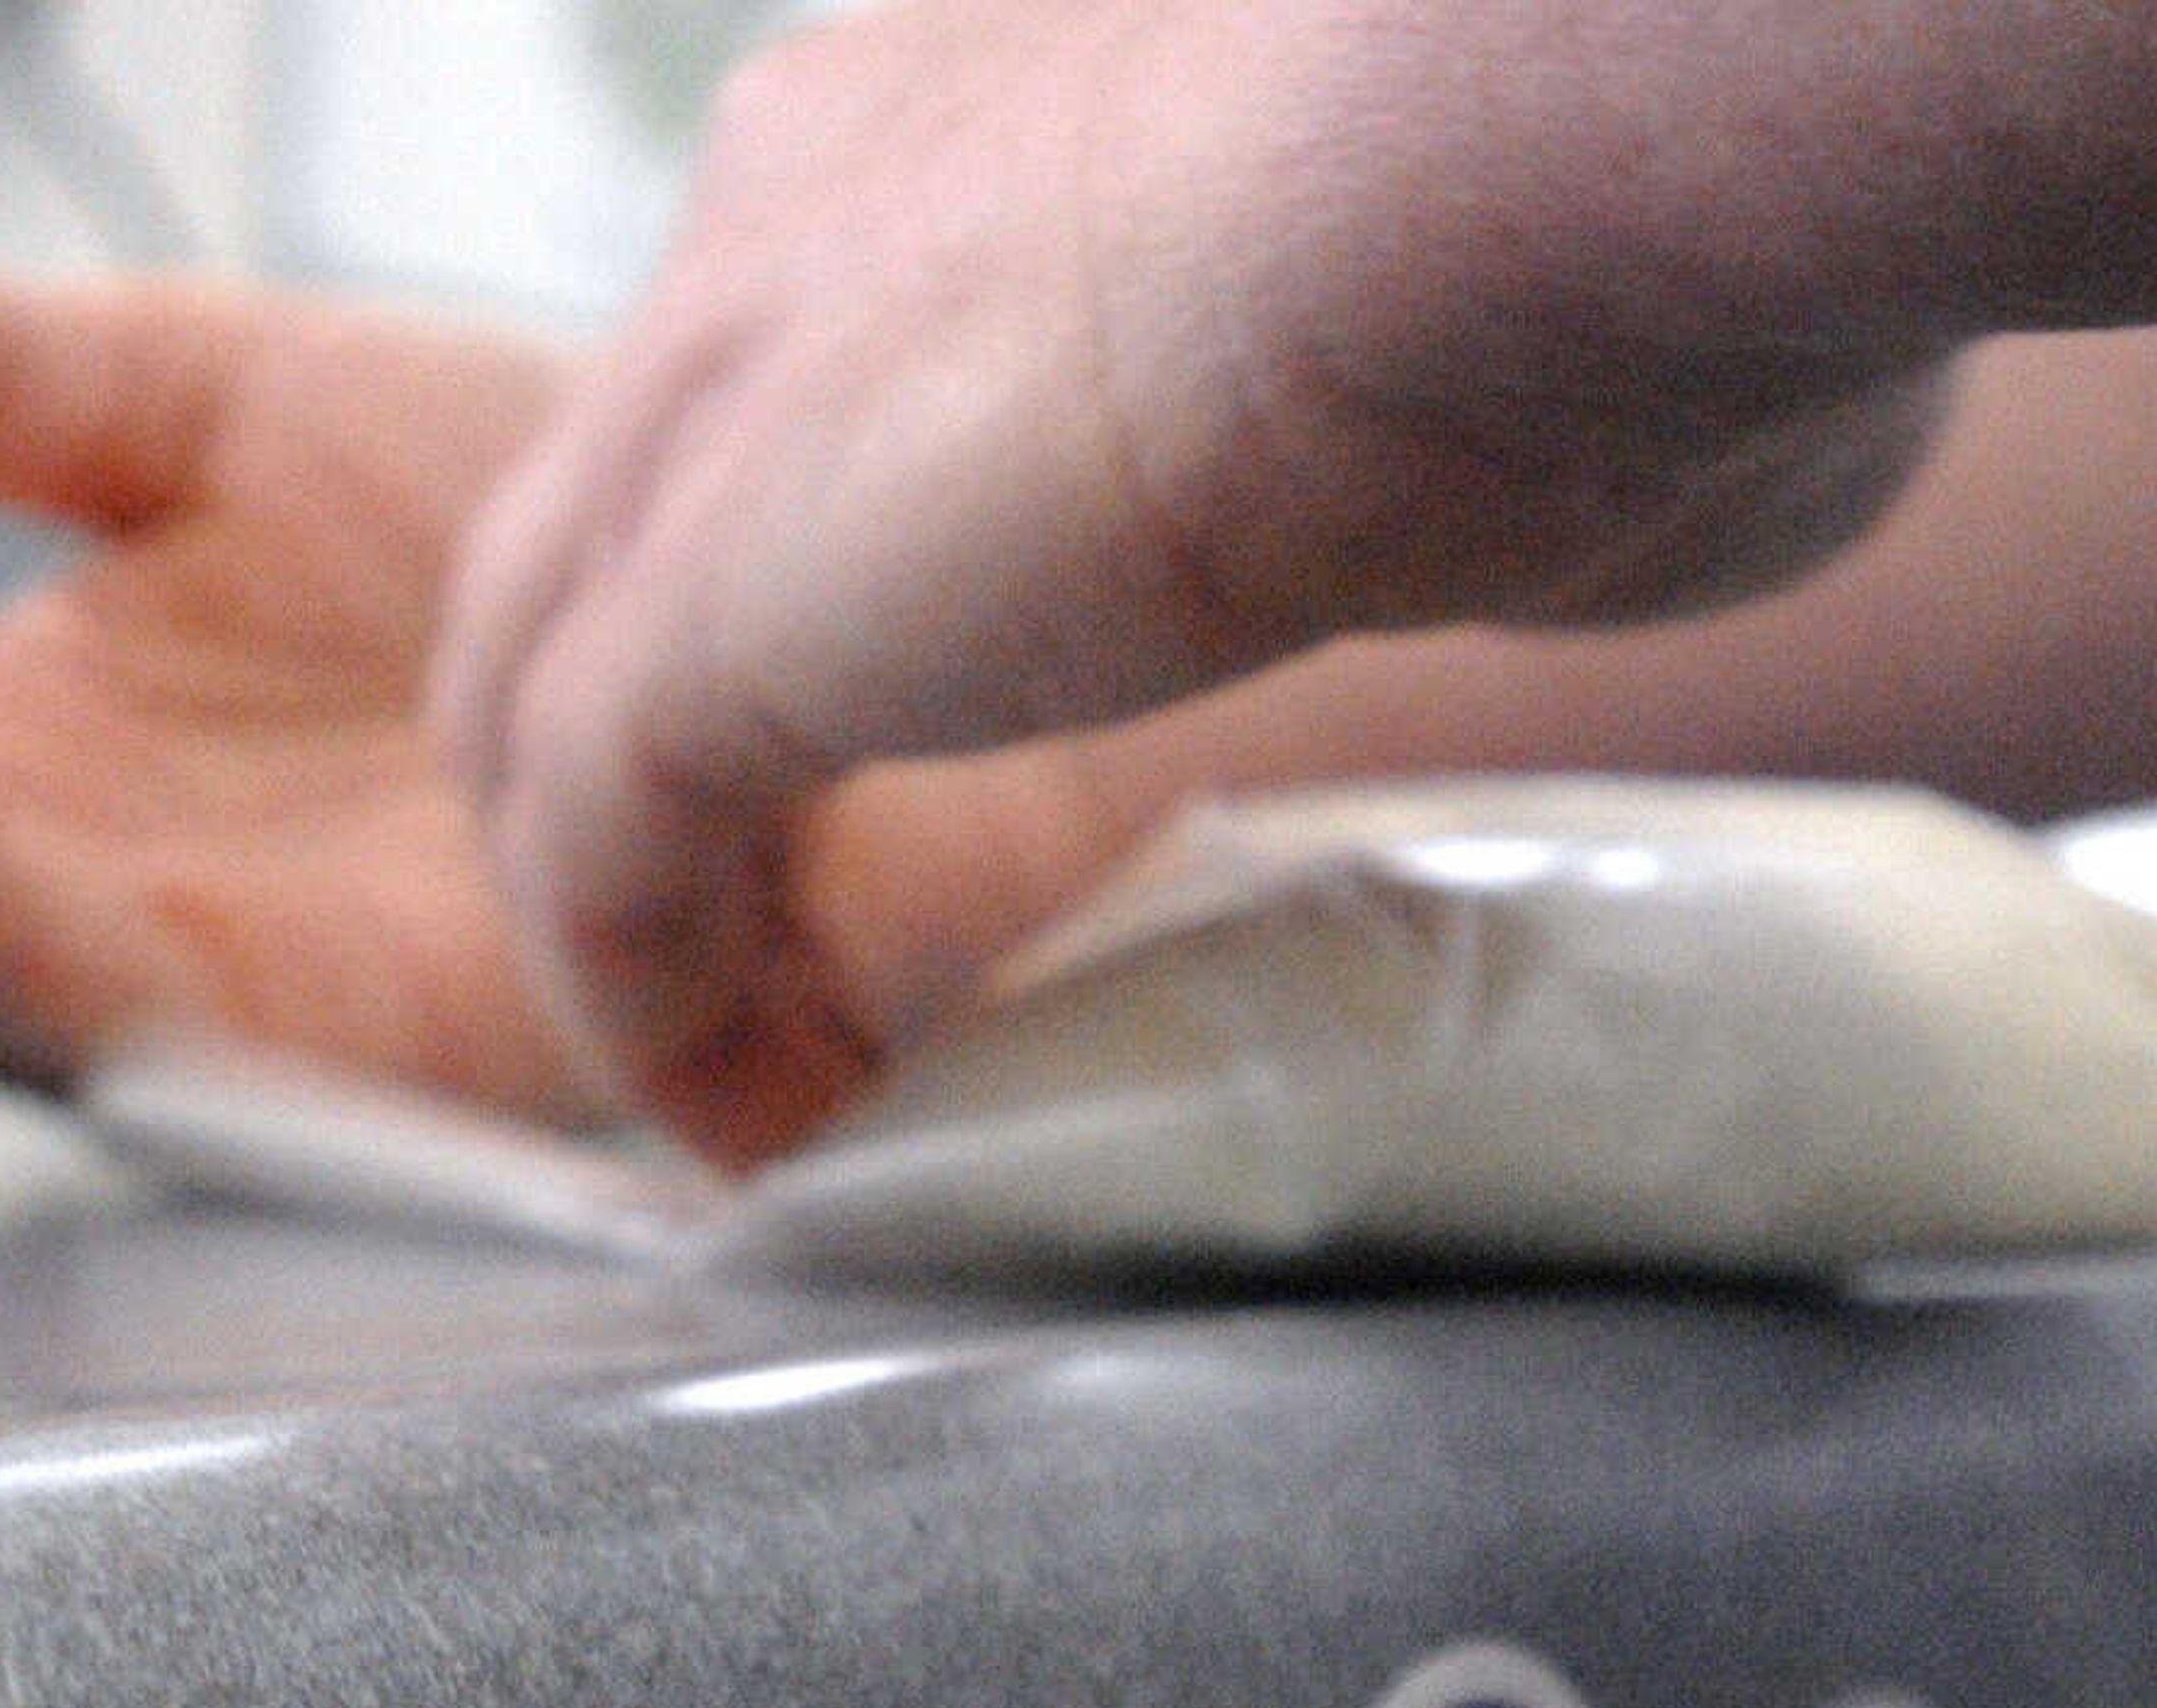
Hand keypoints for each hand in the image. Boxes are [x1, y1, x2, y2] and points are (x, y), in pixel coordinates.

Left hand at [432, 0, 1951, 1155]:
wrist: (1538, 153)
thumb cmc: (1609, 211)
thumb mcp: (1492, 345)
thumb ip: (1437, 445)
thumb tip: (1554, 500)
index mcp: (951, 128)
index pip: (781, 387)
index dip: (813, 592)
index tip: (906, 758)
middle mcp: (782, 222)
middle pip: (602, 534)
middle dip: (662, 757)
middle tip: (784, 954)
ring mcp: (710, 404)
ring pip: (547, 696)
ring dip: (641, 909)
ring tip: (758, 1086)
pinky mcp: (695, 610)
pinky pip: (587, 860)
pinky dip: (651, 1012)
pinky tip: (754, 1131)